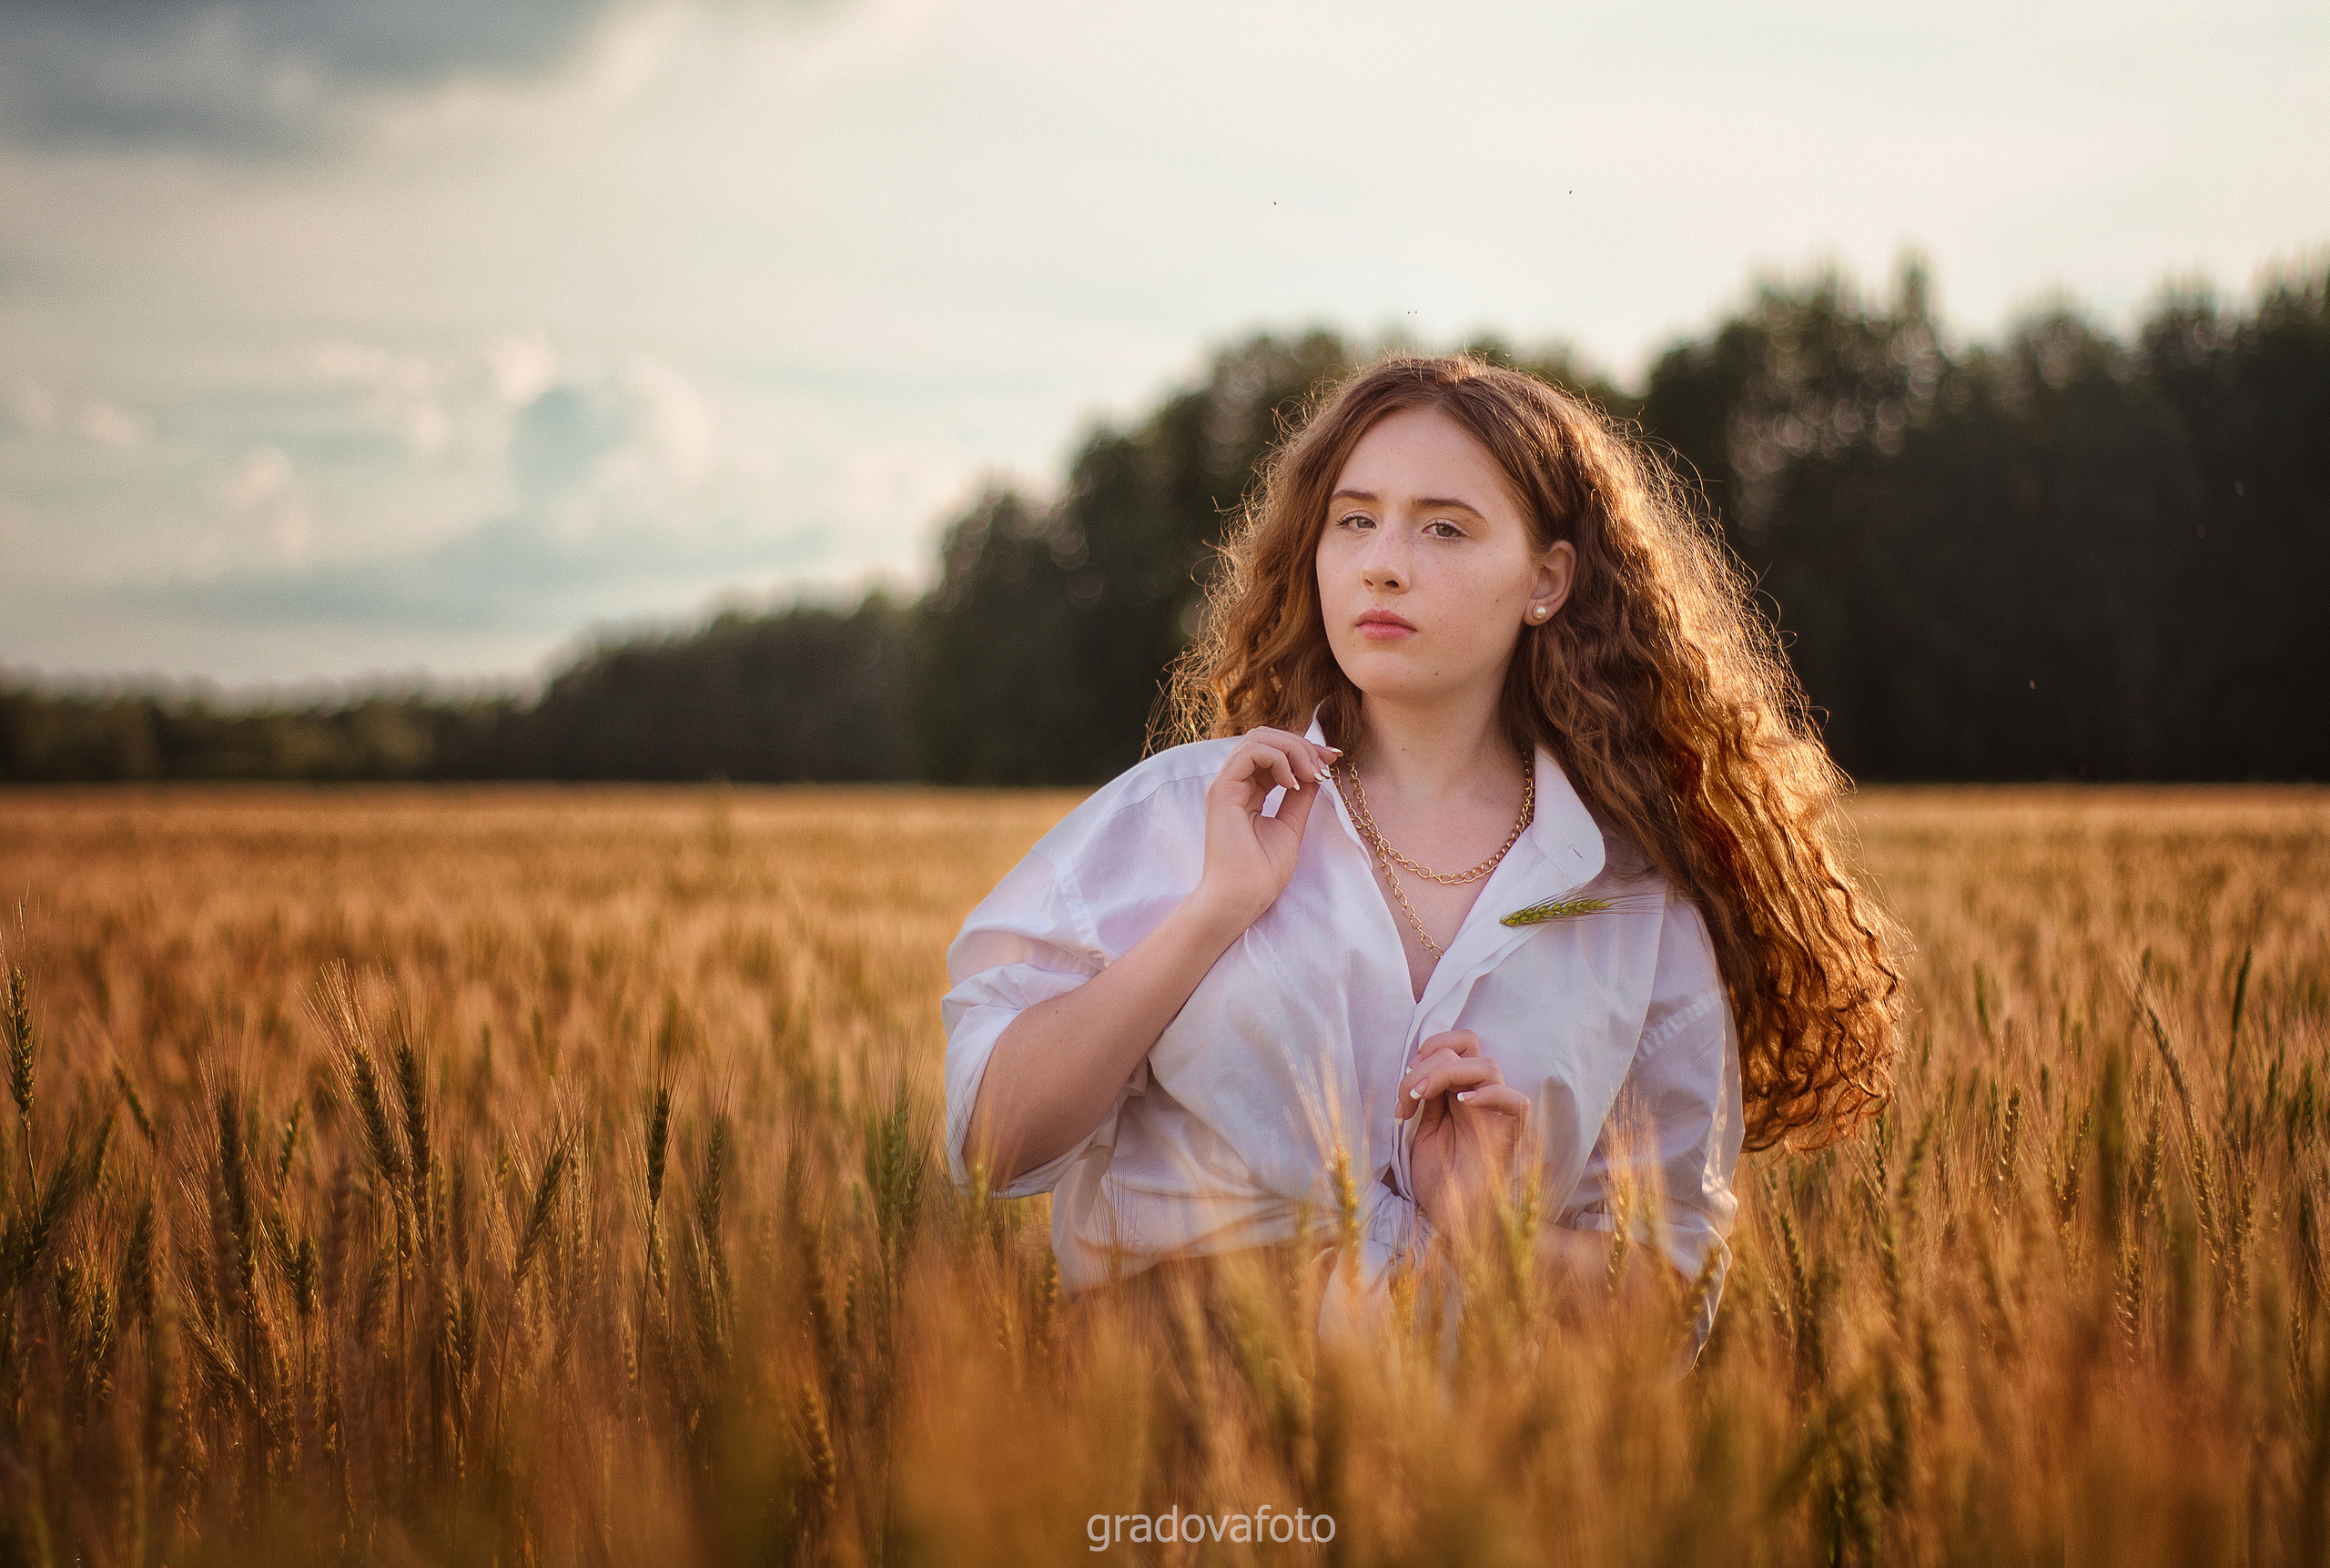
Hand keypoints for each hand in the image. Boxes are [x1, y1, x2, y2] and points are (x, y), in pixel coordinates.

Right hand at [1192, 726, 1338, 931]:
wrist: (1243, 898)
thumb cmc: (1261, 872)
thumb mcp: (1291, 825)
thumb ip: (1300, 797)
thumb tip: (1317, 771)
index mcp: (1248, 790)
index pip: (1274, 752)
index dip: (1305, 749)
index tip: (1333, 759)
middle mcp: (1234, 783)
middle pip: (1265, 737)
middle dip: (1301, 745)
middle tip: (1325, 766)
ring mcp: (1225, 784)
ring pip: (1258, 738)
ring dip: (1293, 749)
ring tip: (1312, 775)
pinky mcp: (1222, 790)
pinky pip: (1250, 753)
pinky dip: (1278, 759)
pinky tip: (1294, 783)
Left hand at [1396, 1030, 1528, 1236]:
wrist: (1448, 1220)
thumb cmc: (1436, 1180)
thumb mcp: (1422, 1129)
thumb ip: (1427, 1096)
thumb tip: (1419, 1067)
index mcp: (1461, 1093)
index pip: (1458, 1044)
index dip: (1428, 1049)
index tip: (1405, 1083)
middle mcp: (1482, 1099)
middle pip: (1468, 1045)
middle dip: (1427, 1062)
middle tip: (1407, 1096)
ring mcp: (1497, 1116)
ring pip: (1487, 1065)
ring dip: (1444, 1072)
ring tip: (1419, 1099)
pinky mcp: (1510, 1138)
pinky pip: (1516, 1102)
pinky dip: (1489, 1094)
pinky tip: (1462, 1103)